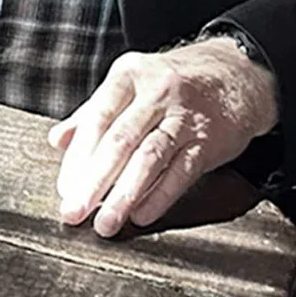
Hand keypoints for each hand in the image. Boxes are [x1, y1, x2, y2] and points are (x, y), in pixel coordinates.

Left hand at [48, 38, 277, 236]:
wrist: (238, 74)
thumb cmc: (174, 84)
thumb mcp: (131, 85)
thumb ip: (92, 113)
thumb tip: (58, 141)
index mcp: (129, 76)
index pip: (97, 118)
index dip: (77, 157)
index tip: (65, 189)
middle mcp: (156, 92)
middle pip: (120, 141)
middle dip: (93, 181)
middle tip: (74, 212)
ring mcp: (185, 116)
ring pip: (150, 158)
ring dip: (124, 195)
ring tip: (106, 222)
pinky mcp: (209, 140)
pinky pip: (182, 171)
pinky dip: (161, 196)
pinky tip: (142, 215)